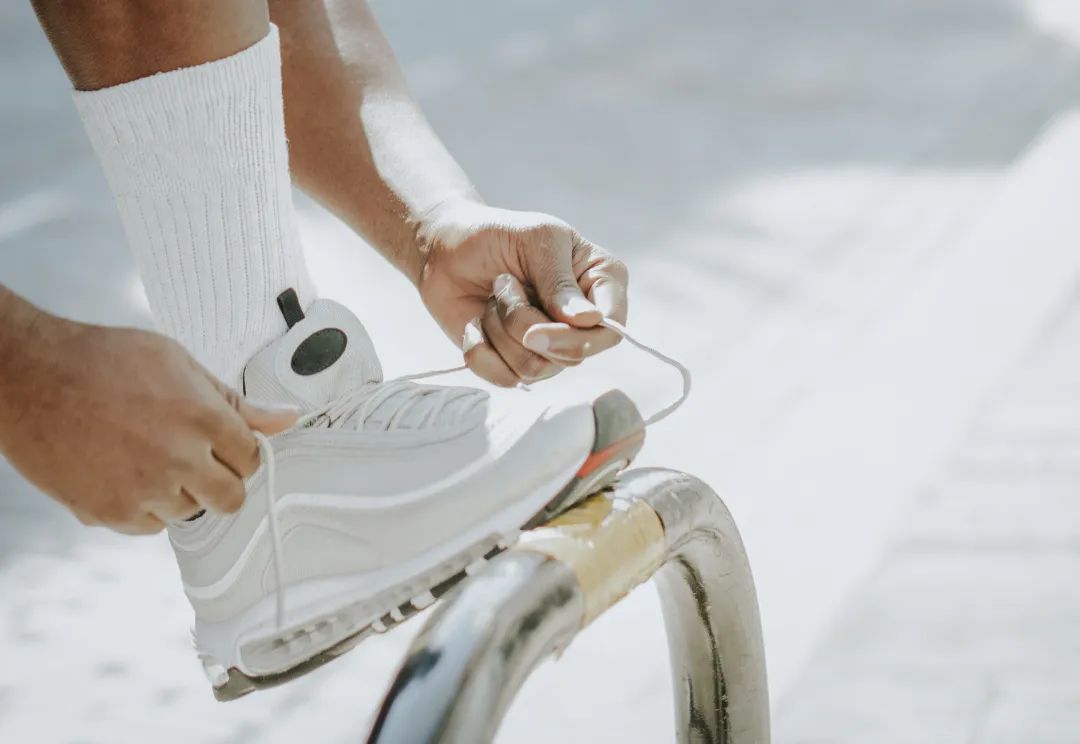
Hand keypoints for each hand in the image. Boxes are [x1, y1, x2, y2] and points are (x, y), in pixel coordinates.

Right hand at [0, 313, 297, 533]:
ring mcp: (143, 490)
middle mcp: (178, 458)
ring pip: (189, 512)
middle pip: (231, 498)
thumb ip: (235, 401)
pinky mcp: (110, 512)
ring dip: (179, 491)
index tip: (226, 445)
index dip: (241, 451)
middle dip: (222, 481)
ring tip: (148, 455)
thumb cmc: (103, 360)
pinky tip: (125, 471)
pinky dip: (144, 506)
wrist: (30, 376)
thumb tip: (288, 418)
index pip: (252, 457)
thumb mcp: (179, 363)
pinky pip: (149, 526)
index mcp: (202, 418)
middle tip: (198, 460)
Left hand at [416, 201, 628, 385]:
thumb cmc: (496, 234)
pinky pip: (506, 378)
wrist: (445, 250)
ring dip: (500, 330)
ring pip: (535, 368)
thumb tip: (589, 320)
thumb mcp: (534, 239)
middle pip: (571, 354)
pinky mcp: (516, 363)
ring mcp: (550, 346)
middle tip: (502, 285)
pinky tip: (475, 324)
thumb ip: (560, 280)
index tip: (536, 331)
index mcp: (600, 282)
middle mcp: (581, 321)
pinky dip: (481, 350)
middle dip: (524, 323)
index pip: (610, 330)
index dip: (578, 339)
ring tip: (492, 298)